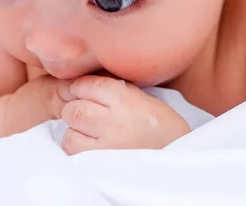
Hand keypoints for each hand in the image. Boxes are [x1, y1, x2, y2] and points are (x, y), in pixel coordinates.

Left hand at [55, 75, 189, 154]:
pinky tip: (90, 145)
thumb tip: (89, 80)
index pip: (88, 85)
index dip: (80, 87)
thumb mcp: (142, 97)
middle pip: (74, 109)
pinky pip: (74, 153)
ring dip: (74, 130)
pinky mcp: (101, 164)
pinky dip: (76, 147)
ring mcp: (107, 146)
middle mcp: (114, 121)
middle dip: (74, 108)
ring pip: (70, 133)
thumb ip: (115, 88)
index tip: (81, 91)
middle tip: (84, 112)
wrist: (175, 154)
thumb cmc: (159, 124)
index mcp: (125, 100)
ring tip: (88, 131)